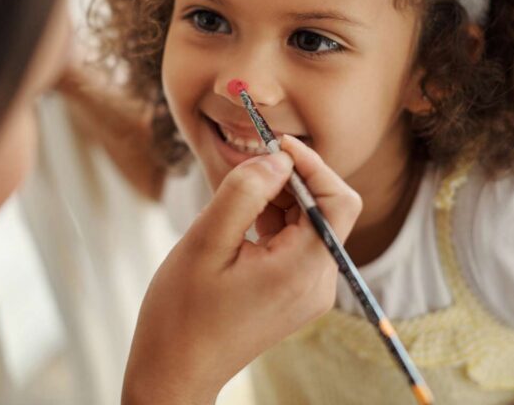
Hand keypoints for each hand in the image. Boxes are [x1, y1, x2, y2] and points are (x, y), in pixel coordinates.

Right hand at [122, 136, 361, 404]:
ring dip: (277, 201)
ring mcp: (310, 293)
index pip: (338, 201)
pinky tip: (237, 226)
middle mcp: (318, 283)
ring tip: (231, 204)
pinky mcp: (296, 296)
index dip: (312, 164)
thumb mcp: (205, 241)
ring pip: (309, 225)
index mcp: (302, 270)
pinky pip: (296, 245)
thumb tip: (276, 157)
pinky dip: (273, 223)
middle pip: (325, 210)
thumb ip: (244, 192)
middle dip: (289, 181)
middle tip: (242, 169)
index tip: (275, 144)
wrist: (175, 370)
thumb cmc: (182, 312)